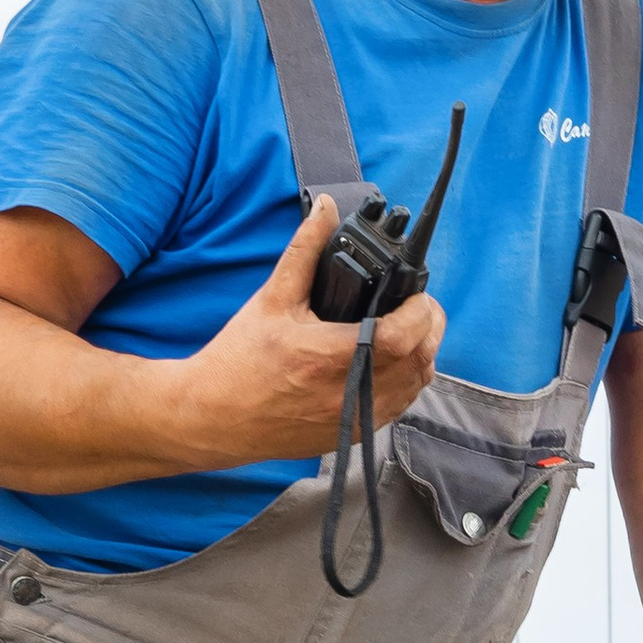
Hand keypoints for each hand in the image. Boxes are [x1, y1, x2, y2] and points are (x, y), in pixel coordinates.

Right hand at [172, 196, 444, 466]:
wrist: (214, 417)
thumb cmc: (239, 361)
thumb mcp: (272, 299)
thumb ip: (305, 250)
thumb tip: (326, 209)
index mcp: (327, 357)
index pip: (401, 335)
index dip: (419, 309)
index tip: (413, 291)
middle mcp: (347, 393)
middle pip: (420, 359)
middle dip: (427, 325)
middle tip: (413, 303)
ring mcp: (354, 419)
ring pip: (417, 385)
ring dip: (421, 352)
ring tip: (406, 327)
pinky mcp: (353, 434)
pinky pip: (401, 405)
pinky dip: (407, 380)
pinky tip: (392, 360)